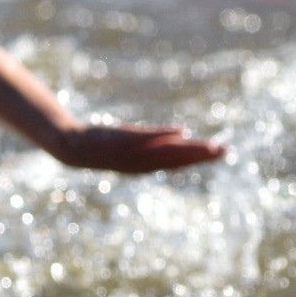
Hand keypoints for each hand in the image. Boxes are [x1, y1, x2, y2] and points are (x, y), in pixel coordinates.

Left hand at [53, 122, 225, 173]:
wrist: (71, 147)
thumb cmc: (104, 145)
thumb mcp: (132, 143)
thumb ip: (155, 139)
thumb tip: (181, 135)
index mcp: (143, 164)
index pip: (176, 162)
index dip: (198, 158)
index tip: (221, 152)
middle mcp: (139, 162)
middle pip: (174, 160)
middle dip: (200, 156)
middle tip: (224, 151)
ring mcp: (129, 154)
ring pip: (164, 153)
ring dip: (188, 149)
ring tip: (210, 146)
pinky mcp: (117, 143)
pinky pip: (143, 140)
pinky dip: (161, 137)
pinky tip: (180, 133)